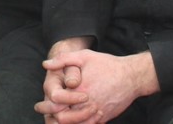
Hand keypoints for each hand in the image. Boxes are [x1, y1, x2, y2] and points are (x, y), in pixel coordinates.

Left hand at [37, 50, 159, 123]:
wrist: (130, 76)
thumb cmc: (107, 65)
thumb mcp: (84, 56)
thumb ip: (63, 60)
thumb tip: (45, 64)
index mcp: (79, 90)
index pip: (57, 104)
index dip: (47, 106)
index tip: (41, 105)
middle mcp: (87, 104)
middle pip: (64, 119)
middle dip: (53, 117)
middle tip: (47, 114)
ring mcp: (96, 113)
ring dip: (65, 123)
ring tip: (56, 120)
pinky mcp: (103, 119)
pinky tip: (73, 121)